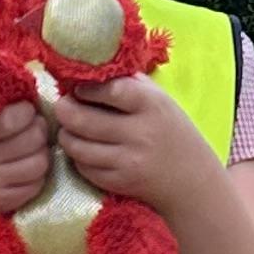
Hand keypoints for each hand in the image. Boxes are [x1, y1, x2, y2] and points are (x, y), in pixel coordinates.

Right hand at [0, 99, 48, 224]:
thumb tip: (22, 92)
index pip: (10, 121)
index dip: (27, 112)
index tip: (26, 109)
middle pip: (31, 141)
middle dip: (39, 129)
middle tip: (35, 126)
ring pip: (38, 165)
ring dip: (42, 152)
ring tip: (33, 147)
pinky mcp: (0, 203)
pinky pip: (34, 187)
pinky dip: (37, 175)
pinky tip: (28, 167)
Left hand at [46, 70, 217, 215]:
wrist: (192, 180)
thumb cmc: (171, 132)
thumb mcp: (160, 100)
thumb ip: (129, 84)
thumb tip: (90, 70)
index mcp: (152, 105)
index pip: (110, 90)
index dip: (87, 88)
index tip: (78, 88)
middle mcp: (140, 133)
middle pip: (84, 120)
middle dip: (64, 111)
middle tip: (62, 106)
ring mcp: (129, 161)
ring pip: (78, 147)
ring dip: (66, 135)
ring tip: (68, 128)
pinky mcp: (120, 183)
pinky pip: (85, 168)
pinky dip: (78, 158)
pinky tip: (83, 150)